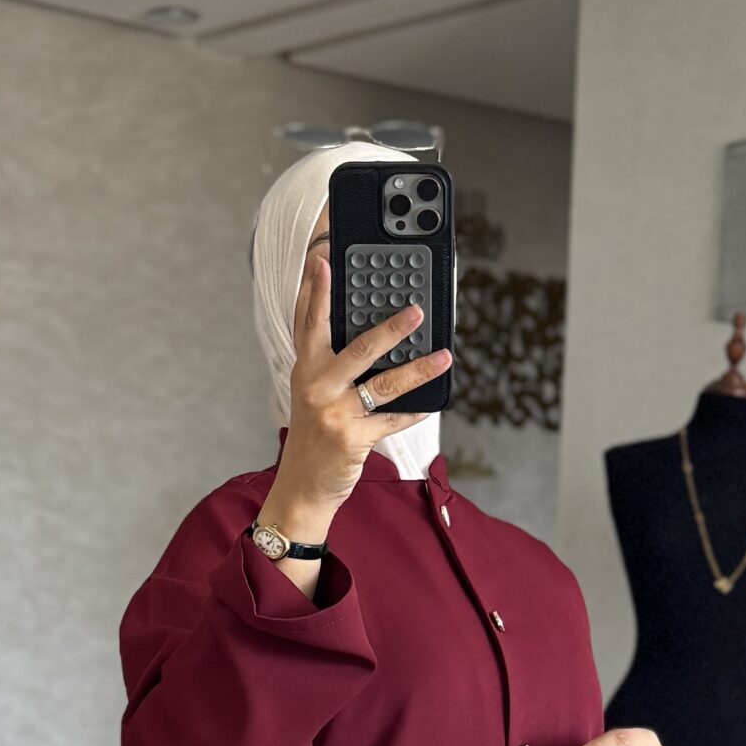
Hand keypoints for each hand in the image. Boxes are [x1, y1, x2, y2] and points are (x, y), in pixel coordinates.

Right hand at [260, 252, 451, 543]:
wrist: (302, 487)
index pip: (308, 321)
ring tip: (443, 356)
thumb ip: (327, 361)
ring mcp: (334, 413)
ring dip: (418, 369)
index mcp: (306, 369)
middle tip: (417, 310)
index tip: (322, 258)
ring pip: (383, 384)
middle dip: (389, 329)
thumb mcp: (311, 393)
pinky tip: (432, 403)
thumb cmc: (313, 436)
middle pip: (357, 348)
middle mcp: (316, 386)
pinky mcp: (352, 439)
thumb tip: (369, 332)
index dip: (314, 289)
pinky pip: (392, 420)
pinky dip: (413, 412)